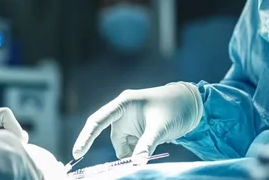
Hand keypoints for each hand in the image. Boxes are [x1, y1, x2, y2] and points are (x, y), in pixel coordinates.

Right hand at [72, 82, 202, 161]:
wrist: (191, 105)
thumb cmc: (174, 108)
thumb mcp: (161, 128)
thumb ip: (146, 145)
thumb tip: (135, 163)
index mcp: (123, 104)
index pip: (98, 120)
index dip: (86, 137)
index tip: (77, 153)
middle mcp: (122, 114)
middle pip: (111, 138)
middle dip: (122, 151)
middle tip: (133, 160)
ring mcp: (128, 124)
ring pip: (122, 147)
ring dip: (133, 153)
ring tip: (155, 144)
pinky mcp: (136, 132)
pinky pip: (131, 149)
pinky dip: (138, 153)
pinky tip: (152, 147)